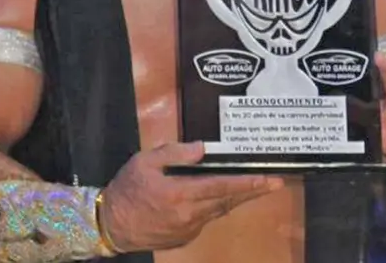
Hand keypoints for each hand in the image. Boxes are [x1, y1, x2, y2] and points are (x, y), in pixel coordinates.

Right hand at [100, 142, 283, 251]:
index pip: (222, 186)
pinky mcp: (184, 237)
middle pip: (228, 200)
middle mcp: (190, 214)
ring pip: (219, 210)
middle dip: (252, 191)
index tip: (269, 179)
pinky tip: (220, 198)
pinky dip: (216, 207)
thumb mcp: (144, 162)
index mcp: (181, 193)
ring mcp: (189, 229)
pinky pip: (206, 219)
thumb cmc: (126, 189)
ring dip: (236, 198)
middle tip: (275, 183)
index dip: (247, 182)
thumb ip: (174, 153)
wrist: (110, 226)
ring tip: (253, 187)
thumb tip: (202, 148)